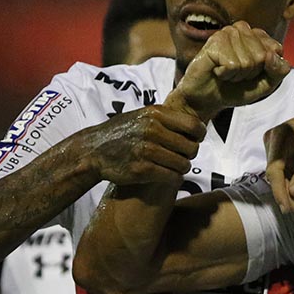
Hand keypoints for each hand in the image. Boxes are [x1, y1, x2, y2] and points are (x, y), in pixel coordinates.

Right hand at [91, 104, 206, 185]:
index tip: (196, 140)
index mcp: (155, 114)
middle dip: (190, 154)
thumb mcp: (141, 115)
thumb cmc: (121, 132)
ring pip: (184, 164)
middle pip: (191, 148)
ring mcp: (146, 150)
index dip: (199, 135)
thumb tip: (195, 124)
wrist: (93, 151)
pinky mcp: (141, 169)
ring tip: (173, 166)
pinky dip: (173, 178)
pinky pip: (172, 177)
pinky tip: (167, 175)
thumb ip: (165, 117)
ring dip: (182, 168)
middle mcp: (152, 130)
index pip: (193, 125)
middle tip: (181, 156)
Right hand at [173, 22, 289, 120]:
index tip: (252, 73)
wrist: (207, 99)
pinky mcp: (215, 41)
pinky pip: (233, 64)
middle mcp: (243, 29)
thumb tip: (272, 55)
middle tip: (236, 74)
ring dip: (237, 75)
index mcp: (257, 35)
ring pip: (248, 61)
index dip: (266, 70)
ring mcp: (228, 33)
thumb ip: (279, 70)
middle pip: (262, 56)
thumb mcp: (266, 84)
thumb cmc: (235, 88)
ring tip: (226, 72)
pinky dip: (226, 74)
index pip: (276, 50)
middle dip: (251, 73)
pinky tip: (218, 71)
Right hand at [263, 116, 293, 220]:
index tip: (287, 207)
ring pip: (286, 181)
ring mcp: (280, 154)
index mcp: (280, 137)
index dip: (279, 190)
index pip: (274, 169)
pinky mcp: (288, 161)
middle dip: (292, 198)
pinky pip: (293, 179)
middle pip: (279, 178)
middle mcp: (275, 146)